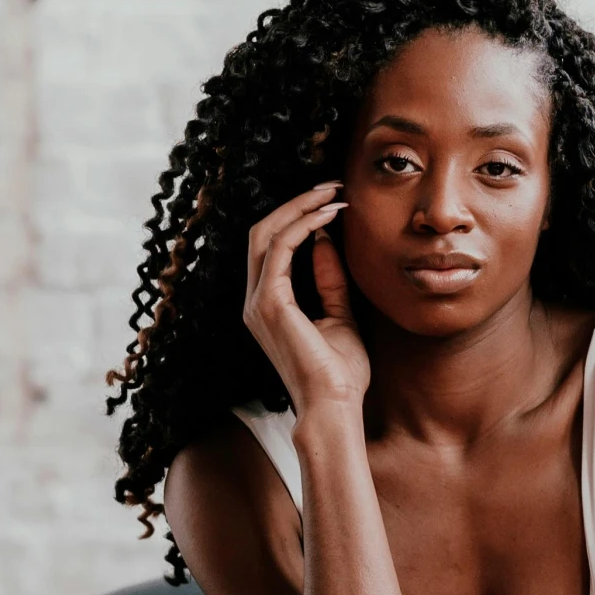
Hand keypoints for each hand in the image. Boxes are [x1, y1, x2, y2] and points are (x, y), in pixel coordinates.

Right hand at [244, 182, 369, 415]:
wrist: (334, 408)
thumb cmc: (339, 375)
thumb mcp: (339, 317)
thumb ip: (329, 281)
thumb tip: (326, 241)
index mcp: (267, 306)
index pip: (272, 249)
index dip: (298, 219)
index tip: (331, 203)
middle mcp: (254, 302)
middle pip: (262, 233)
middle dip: (296, 204)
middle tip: (331, 186)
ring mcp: (257, 302)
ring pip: (266, 233)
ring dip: (300, 207)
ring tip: (333, 193)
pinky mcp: (269, 303)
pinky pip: (281, 248)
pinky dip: (304, 225)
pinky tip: (330, 216)